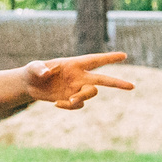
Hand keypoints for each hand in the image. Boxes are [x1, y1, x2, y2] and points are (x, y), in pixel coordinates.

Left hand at [20, 52, 134, 109]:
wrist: (29, 85)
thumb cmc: (33, 72)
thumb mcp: (33, 68)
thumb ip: (39, 68)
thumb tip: (47, 73)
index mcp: (74, 65)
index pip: (95, 60)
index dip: (109, 58)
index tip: (124, 56)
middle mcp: (79, 77)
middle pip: (103, 79)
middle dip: (117, 83)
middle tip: (132, 86)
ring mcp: (77, 89)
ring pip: (91, 94)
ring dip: (83, 98)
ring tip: (69, 101)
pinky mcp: (72, 99)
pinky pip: (78, 105)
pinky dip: (69, 106)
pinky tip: (57, 104)